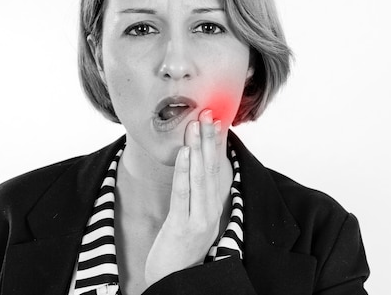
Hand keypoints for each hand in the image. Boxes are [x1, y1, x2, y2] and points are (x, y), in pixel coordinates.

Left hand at [144, 109, 223, 283]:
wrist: (173, 282)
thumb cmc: (179, 251)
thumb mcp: (192, 222)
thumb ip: (194, 199)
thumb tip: (191, 173)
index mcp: (213, 208)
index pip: (216, 171)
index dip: (216, 146)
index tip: (216, 122)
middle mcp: (211, 212)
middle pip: (211, 169)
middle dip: (210, 140)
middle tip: (208, 113)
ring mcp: (199, 219)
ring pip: (200, 177)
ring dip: (198, 148)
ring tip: (197, 125)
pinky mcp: (182, 226)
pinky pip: (184, 194)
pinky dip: (185, 171)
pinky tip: (185, 153)